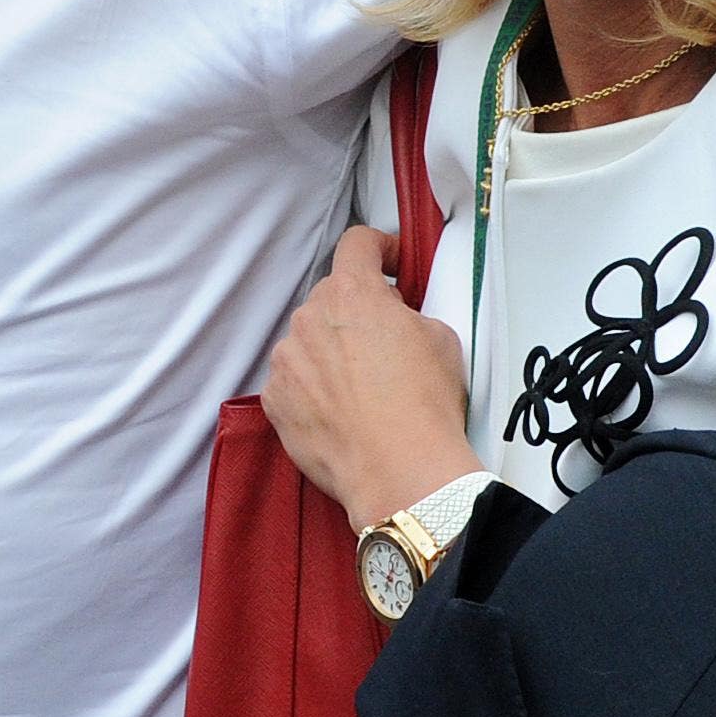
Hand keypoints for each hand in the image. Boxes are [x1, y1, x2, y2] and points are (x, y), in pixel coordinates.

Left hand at [260, 228, 479, 530]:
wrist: (399, 472)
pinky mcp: (274, 400)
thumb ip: (408, 313)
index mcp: (352, 294)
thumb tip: (395, 317)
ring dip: (331, 352)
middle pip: (332, 297)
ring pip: (308, 341)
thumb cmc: (424, 406)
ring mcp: (286, 361)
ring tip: (363, 389)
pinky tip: (342, 413)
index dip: (378, 249)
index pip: (356, 244)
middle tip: (385, 342)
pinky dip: (313, 389)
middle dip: (357, 312)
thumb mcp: (441, 338)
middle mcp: (309, 319)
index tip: (390, 264)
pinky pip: (293, 381)